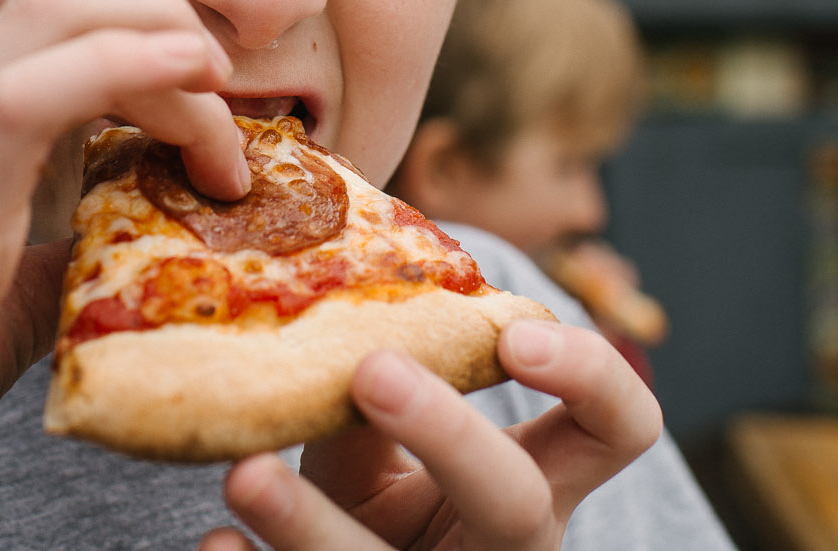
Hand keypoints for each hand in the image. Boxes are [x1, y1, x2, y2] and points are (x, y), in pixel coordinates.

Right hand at [0, 0, 248, 550]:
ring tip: (226, 139)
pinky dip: (120, 64)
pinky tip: (190, 75)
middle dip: (170, 25)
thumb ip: (70, 243)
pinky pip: (28, 94)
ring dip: (169, 54)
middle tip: (237, 115)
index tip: (221, 126)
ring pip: (58, 20)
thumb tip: (162, 227)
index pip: (62, 35)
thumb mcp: (2, 294)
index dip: (157, 54)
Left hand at [199, 319, 660, 550]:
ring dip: (309, 525)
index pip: (618, 429)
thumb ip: (371, 396)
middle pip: (513, 503)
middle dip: (449, 436)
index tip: (515, 334)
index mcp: (537, 488)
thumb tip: (320, 310)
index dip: (591, 378)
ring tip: (246, 472)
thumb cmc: (381, 509)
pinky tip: (219, 549)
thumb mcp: (384, 452)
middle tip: (374, 371)